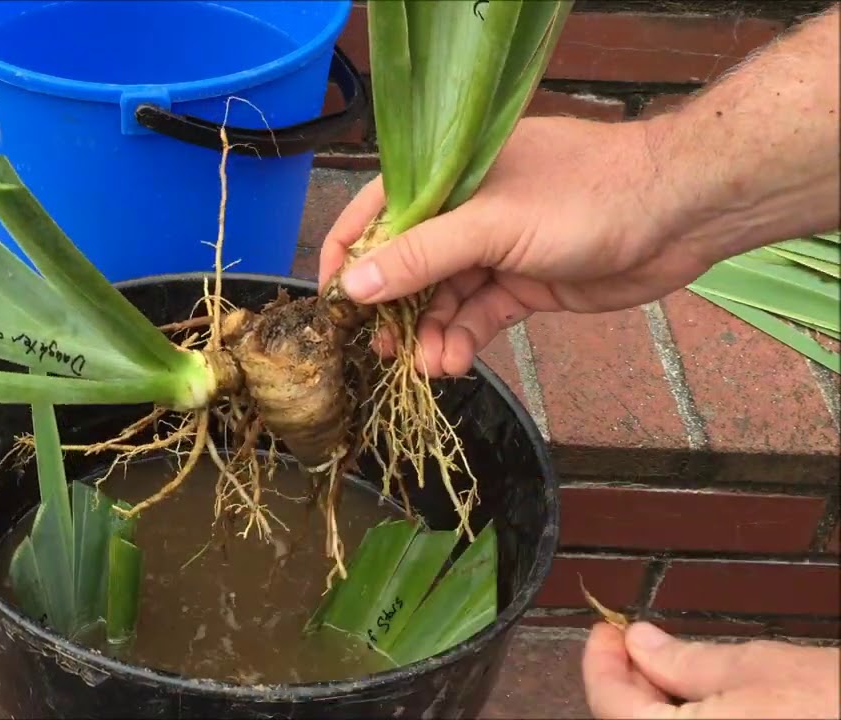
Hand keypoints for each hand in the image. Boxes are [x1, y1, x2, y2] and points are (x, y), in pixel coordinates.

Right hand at [318, 116, 717, 376]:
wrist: (679, 214)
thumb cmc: (585, 198)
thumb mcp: (492, 224)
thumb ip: (421, 256)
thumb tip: (351, 287)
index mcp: (449, 176)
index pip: (377, 212)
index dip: (349, 256)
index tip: (331, 304)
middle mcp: (465, 210)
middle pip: (407, 264)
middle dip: (391, 309)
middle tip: (378, 351)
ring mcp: (493, 249)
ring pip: (442, 298)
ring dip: (430, 333)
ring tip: (428, 367)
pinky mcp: (521, 283)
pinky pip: (477, 315)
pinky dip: (462, 339)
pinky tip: (452, 363)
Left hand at [582, 621, 840, 718]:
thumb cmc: (835, 703)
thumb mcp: (755, 668)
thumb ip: (682, 661)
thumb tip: (639, 644)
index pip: (610, 704)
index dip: (600, 661)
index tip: (605, 630)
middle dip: (629, 682)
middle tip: (634, 642)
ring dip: (656, 706)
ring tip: (669, 665)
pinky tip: (700, 700)